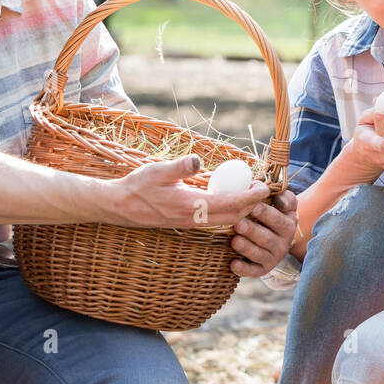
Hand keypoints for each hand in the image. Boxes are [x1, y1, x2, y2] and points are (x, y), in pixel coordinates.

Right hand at [112, 156, 269, 228]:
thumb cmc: (137, 186)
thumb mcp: (156, 171)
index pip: (230, 204)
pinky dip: (229, 210)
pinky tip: (231, 196)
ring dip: (242, 209)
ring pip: (226, 220)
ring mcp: (191, 223)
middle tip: (261, 187)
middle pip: (234, 216)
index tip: (264, 187)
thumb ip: (179, 167)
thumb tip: (198, 160)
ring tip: (250, 191)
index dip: (251, 197)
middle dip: (252, 205)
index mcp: (190, 206)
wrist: (119, 206)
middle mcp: (194, 218)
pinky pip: (216, 219)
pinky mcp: (188, 222)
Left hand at [230, 189, 299, 276]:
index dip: (267, 214)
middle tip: (238, 224)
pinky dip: (244, 269)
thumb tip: (275, 195)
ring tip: (234, 241)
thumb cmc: (274, 215)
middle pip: (268, 238)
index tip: (253, 206)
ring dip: (247, 248)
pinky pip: (254, 271)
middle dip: (253, 231)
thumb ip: (283, 196)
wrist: (277, 239)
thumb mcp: (284, 205)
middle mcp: (284, 243)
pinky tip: (233, 264)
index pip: (279, 220)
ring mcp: (274, 257)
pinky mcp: (264, 269)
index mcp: (288, 225)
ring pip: (260, 255)